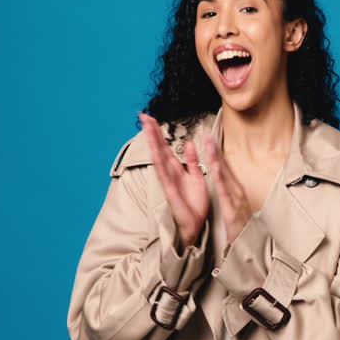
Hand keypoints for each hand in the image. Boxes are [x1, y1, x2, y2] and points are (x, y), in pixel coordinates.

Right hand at [138, 112, 207, 250]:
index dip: (158, 132)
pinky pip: (165, 176)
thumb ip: (192, 160)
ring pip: (158, 158)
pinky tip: (156, 152)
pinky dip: (160, 164)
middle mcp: (169, 173)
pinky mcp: (170, 192)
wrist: (196, 224)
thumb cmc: (195, 202)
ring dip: (153, 143)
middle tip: (143, 115)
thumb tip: (188, 142)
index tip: (151, 117)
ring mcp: (168, 182)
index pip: (165, 147)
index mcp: (176, 169)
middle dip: (151, 132)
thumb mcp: (197, 176)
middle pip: (158, 148)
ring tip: (147, 127)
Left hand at [202, 132, 253, 249]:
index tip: (207, 136)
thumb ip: (230, 191)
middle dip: (215, 148)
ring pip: (224, 174)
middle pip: (224, 165)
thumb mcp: (235, 204)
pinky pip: (225, 191)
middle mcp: (236, 189)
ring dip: (216, 157)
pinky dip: (219, 178)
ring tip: (208, 143)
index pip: (223, 166)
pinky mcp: (232, 208)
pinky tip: (214, 168)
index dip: (215, 150)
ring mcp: (236, 198)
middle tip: (206, 131)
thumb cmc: (242, 226)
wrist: (251, 245)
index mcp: (235, 189)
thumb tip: (224, 179)